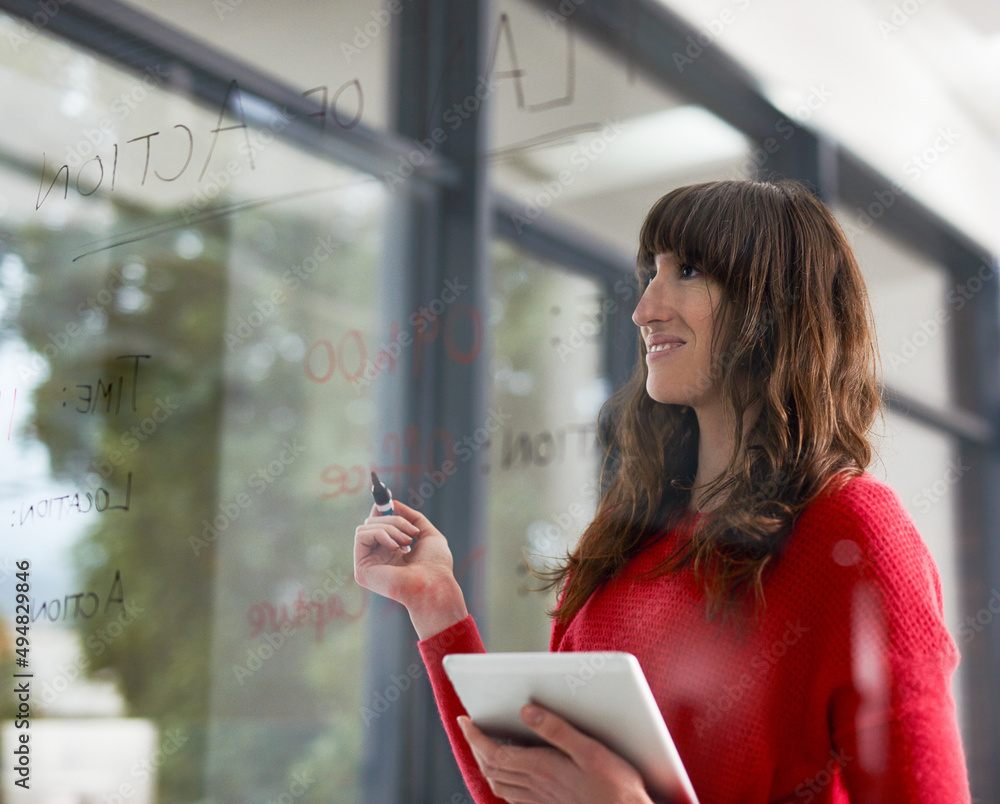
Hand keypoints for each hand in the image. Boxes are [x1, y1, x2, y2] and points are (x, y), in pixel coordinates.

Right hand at [353, 499, 467, 637]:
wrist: (434, 584)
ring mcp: (368, 563)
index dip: (381, 507)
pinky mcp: (361, 569)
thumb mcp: (427, 533)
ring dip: (390, 527)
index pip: (378, 523)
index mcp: (392, 551)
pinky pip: (361, 535)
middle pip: (372, 521)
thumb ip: (411, 517)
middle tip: (411, 532)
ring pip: (367, 526)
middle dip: (394, 519)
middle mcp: (378, 556)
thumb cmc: (436, 565)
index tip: (388, 493)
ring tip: (407, 542)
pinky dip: (380, 534)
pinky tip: (396, 547)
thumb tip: (392, 502)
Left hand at [458, 704, 654, 803]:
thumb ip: (557, 730)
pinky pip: (512, 797)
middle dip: (475, 747)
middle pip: (491, 768)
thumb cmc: (616, 788)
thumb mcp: (591, 751)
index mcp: (542, 768)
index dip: (474, 737)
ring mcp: (540, 801)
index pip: (493, 752)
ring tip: (484, 746)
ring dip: (485, 764)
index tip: (464, 720)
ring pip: (498, 784)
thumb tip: (526, 710)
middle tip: (471, 728)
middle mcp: (535, 787)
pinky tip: (510, 774)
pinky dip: (502, 780)